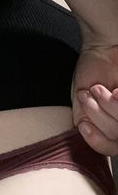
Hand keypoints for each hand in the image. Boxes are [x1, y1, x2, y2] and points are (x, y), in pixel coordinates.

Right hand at [71, 42, 117, 156]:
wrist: (103, 46)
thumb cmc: (93, 70)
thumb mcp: (81, 99)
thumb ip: (83, 122)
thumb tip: (84, 140)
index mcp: (107, 123)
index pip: (109, 148)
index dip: (95, 141)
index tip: (84, 125)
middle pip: (115, 137)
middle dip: (98, 116)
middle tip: (91, 96)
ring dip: (107, 106)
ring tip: (101, 88)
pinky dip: (117, 101)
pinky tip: (116, 89)